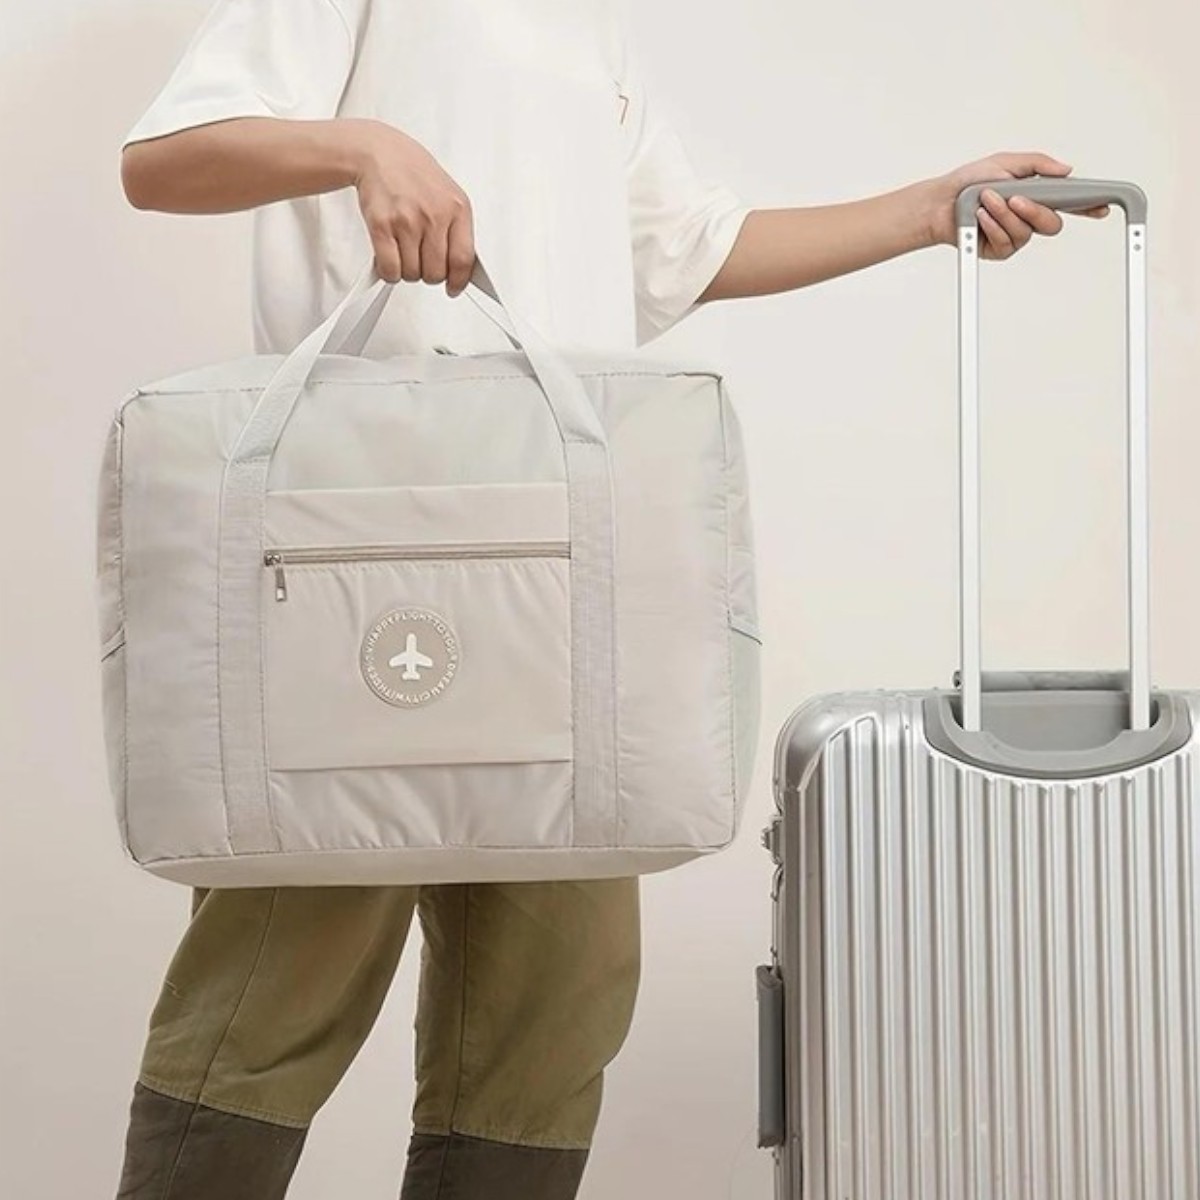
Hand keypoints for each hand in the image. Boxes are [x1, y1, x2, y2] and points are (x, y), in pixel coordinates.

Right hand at [348, 119, 475, 294]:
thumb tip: (463, 269)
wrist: (381, 153)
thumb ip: (458, 230)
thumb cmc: (415, 176)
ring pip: (412, 274)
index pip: (463, 260)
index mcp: (457, 209)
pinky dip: (389, 272)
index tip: (453, 288)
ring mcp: (408, 221)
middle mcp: (434, 215)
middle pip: (436, 273)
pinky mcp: (382, 225)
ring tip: (404, 251)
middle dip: (428, 274)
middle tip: (421, 261)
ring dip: (407, 271)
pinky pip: (390, 269)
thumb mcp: (449, 196)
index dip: (458, 281)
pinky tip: (389, 258)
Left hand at [923, 151, 1110, 259]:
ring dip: (1004, 214)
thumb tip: (1066, 170)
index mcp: (1034, 196)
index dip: (1089, 206)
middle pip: (1052, 224)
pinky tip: (980, 216)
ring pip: (1026, 232)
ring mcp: (1013, 236)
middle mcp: (1027, 218)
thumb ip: (1037, 165)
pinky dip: (993, 226)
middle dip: (1036, 211)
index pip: (1068, 203)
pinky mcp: (998, 250)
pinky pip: (1006, 243)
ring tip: (985, 199)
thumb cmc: (969, 181)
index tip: (1104, 207)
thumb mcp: (1005, 162)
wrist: (940, 202)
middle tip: (1017, 199)